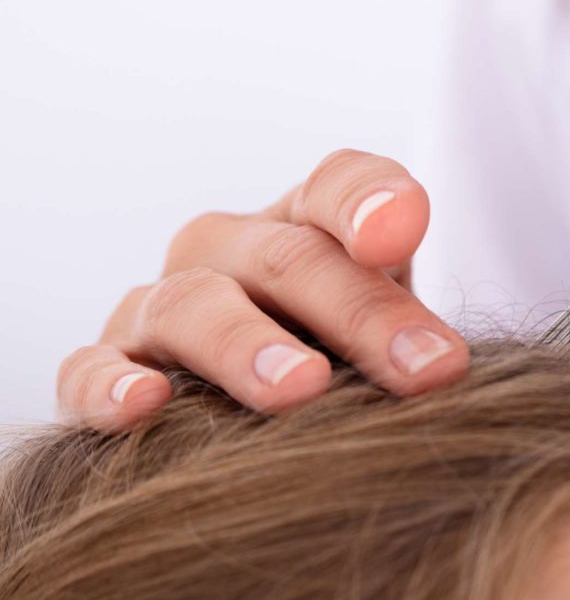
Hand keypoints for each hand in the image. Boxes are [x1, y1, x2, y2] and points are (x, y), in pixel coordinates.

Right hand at [58, 150, 468, 431]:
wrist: (263, 417)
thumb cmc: (343, 364)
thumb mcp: (393, 333)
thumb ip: (416, 329)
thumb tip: (444, 363)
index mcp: (306, 227)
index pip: (338, 187)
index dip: (369, 202)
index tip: (402, 234)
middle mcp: (230, 252)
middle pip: (290, 259)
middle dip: (361, 315)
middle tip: (425, 369)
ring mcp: (163, 306)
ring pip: (193, 306)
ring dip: (246, 345)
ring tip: (301, 389)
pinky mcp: (108, 366)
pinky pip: (90, 367)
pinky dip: (110, 383)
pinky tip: (145, 404)